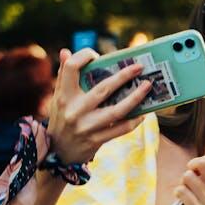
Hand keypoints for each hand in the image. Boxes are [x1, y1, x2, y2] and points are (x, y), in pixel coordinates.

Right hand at [46, 49, 151, 164]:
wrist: (57, 152)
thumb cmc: (61, 118)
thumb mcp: (58, 98)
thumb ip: (63, 75)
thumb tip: (65, 51)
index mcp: (63, 96)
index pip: (70, 68)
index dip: (83, 56)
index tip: (95, 54)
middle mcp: (74, 110)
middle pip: (103, 89)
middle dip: (123, 76)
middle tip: (139, 67)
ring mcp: (86, 126)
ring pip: (116, 111)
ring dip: (135, 98)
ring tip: (147, 86)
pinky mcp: (96, 140)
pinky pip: (120, 129)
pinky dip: (133, 121)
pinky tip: (143, 113)